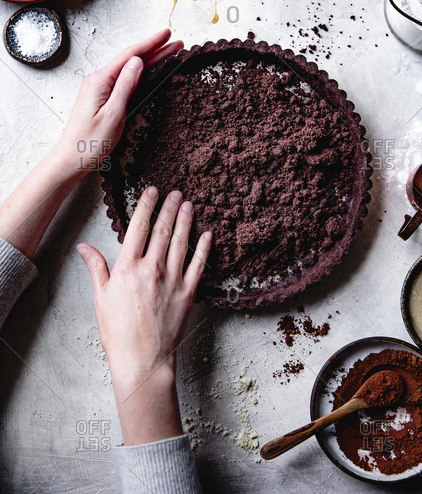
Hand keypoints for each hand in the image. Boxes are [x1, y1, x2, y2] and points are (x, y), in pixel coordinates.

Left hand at [54, 29, 182, 175]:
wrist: (71, 159)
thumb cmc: (90, 142)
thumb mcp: (113, 114)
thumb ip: (126, 86)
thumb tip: (137, 62)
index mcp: (100, 81)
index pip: (130, 55)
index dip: (151, 44)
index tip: (167, 35)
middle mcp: (98, 80)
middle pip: (131, 60)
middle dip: (155, 50)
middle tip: (176, 44)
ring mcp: (99, 88)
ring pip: (129, 69)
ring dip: (150, 60)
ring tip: (168, 53)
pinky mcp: (101, 97)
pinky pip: (124, 79)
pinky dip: (140, 73)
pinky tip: (149, 70)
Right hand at [77, 186, 211, 444]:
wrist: (142, 360)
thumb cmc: (117, 332)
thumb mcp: (100, 298)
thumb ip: (96, 268)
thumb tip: (84, 247)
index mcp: (128, 267)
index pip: (139, 227)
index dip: (146, 206)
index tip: (152, 191)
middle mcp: (152, 268)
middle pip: (162, 230)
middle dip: (168, 208)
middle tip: (175, 192)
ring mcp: (173, 280)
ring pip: (181, 242)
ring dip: (185, 221)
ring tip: (188, 204)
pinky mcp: (188, 293)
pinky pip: (198, 265)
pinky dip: (204, 248)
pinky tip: (207, 234)